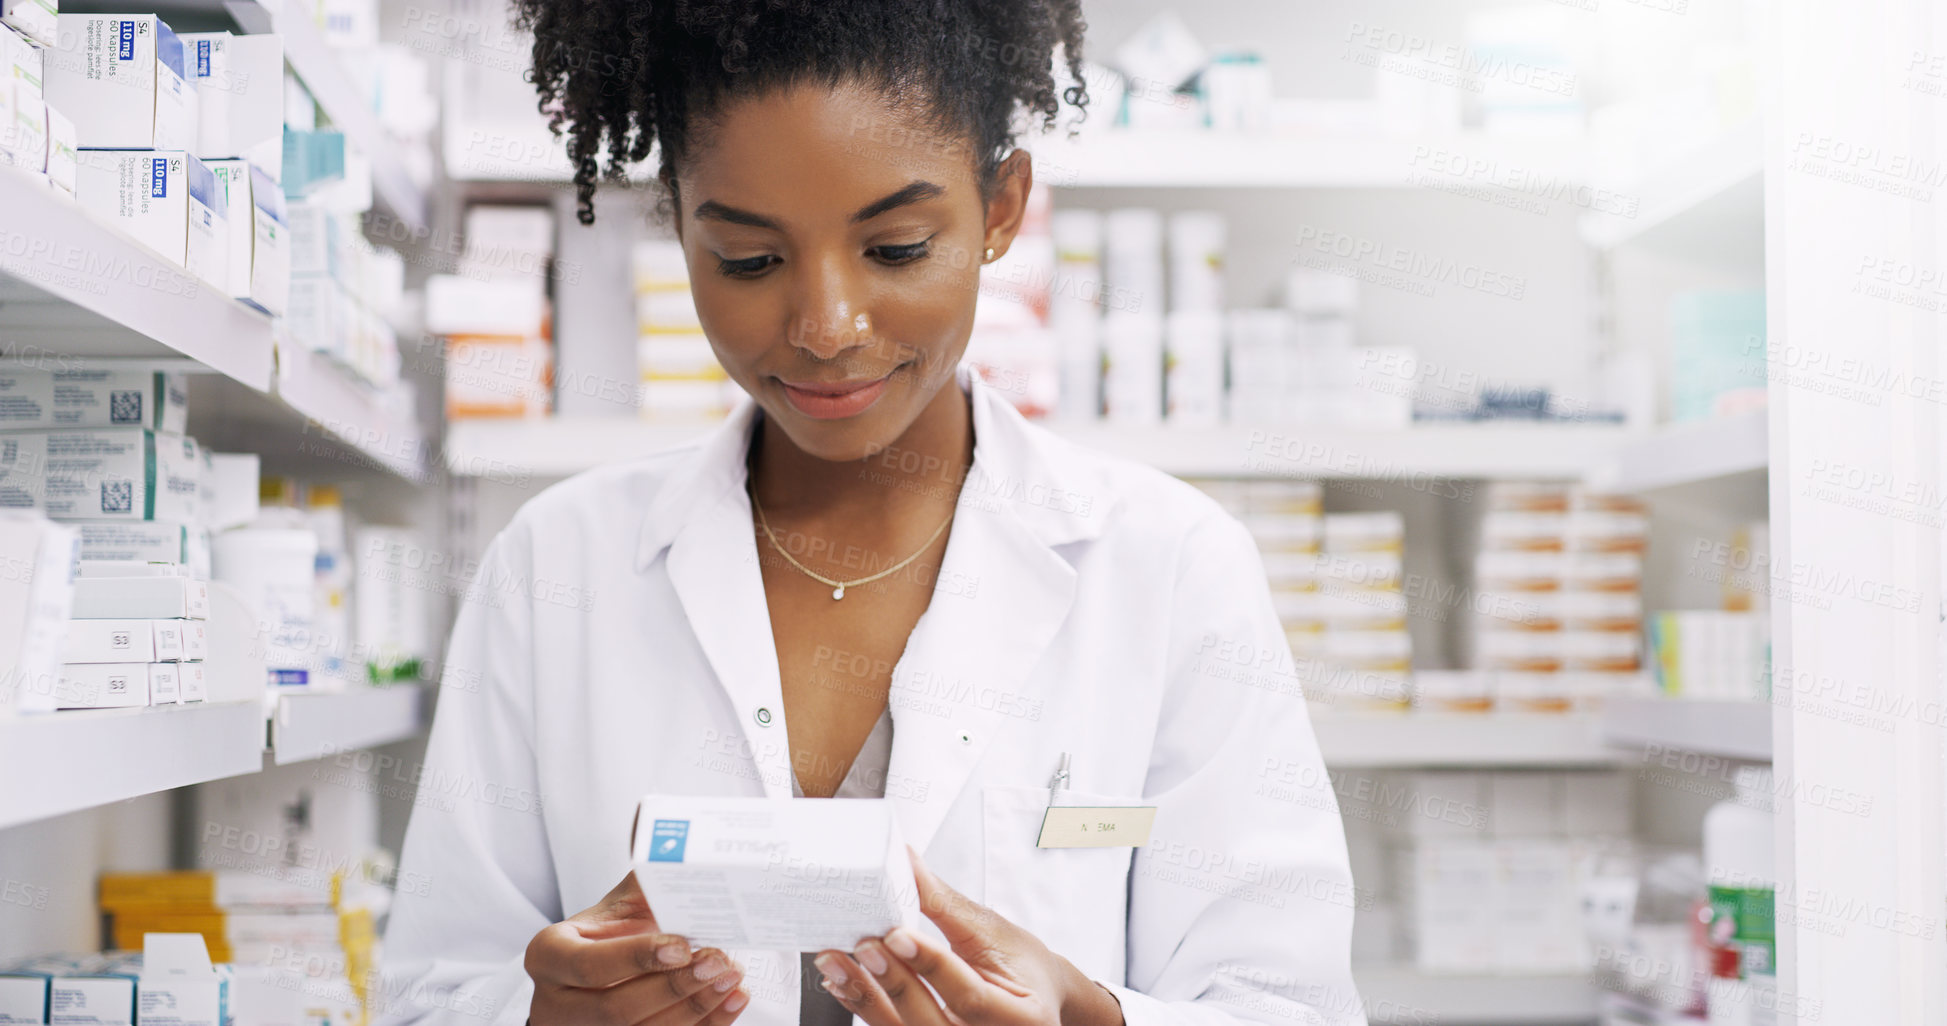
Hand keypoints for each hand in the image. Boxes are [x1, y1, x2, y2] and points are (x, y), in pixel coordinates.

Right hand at [525, 870, 750, 1025]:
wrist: (594, 979)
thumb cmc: (608, 935)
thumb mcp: (614, 906)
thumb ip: (642, 873)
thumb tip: (658, 825)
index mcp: (549, 956)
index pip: (589, 964)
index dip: (636, 958)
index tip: (682, 945)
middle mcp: (557, 1002)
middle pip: (617, 1007)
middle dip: (674, 986)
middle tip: (718, 960)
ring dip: (695, 1007)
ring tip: (731, 976)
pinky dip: (705, 1025)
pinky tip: (732, 1000)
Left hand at [810, 847, 1124, 1025]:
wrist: (1035, 996)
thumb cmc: (1022, 964)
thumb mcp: (991, 930)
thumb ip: (944, 903)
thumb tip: (904, 860)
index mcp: (1022, 1019)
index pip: (970, 997)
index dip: (931, 966)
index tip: (897, 934)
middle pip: (933, 1024)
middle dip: (893, 984)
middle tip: (864, 946)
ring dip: (866, 999)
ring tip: (835, 963)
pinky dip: (867, 1008)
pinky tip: (842, 983)